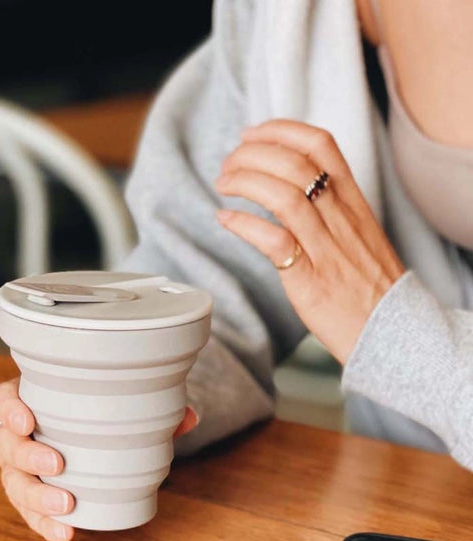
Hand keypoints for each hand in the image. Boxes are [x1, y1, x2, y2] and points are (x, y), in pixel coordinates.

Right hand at [0, 377, 198, 540]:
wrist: (89, 438)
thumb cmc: (97, 415)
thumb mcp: (120, 406)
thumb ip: (150, 410)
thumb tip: (189, 417)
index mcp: (30, 401)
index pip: (4, 399)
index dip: (9, 409)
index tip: (28, 420)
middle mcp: (16, 435)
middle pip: (7, 444)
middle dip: (28, 455)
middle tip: (58, 463)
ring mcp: (18, 468)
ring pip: (13, 482)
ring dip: (36, 496)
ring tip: (65, 506)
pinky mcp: (29, 495)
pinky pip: (28, 512)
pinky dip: (44, 524)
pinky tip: (65, 533)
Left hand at [215, 119, 404, 363]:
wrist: (392, 331)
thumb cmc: (369, 286)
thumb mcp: (359, 234)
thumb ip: (331, 208)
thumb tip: (293, 187)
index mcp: (353, 202)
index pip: (321, 146)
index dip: (281, 131)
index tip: (251, 134)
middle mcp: (340, 219)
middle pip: (295, 164)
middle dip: (253, 154)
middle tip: (228, 165)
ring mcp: (325, 248)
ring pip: (283, 195)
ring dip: (244, 182)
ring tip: (224, 185)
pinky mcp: (310, 280)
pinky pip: (273, 242)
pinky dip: (243, 225)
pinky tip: (226, 219)